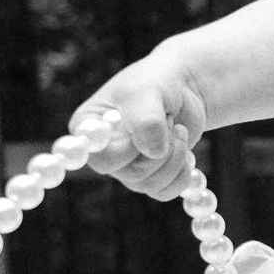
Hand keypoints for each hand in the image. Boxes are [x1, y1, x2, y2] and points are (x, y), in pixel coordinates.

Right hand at [77, 58, 205, 200]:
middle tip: (169, 120)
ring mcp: (126, 167)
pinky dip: (182, 173)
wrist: (186, 87)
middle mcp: (102, 152)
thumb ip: (144, 119)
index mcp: (87, 128)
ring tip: (178, 129)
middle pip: (129, 173)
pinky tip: (186, 150)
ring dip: (175, 157)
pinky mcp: (150, 175)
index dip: (127, 147)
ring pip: (149, 184)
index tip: (140, 126)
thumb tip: (153, 153)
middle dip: (159, 148)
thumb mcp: (146, 90)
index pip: (99, 156)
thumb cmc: (157, 81)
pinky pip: (165, 192)